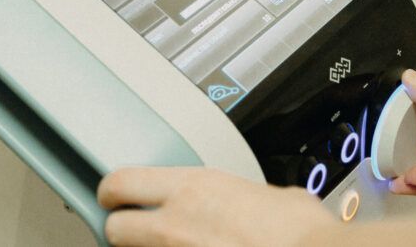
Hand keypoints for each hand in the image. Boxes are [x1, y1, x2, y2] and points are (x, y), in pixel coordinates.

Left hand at [98, 166, 335, 246]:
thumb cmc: (301, 235)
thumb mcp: (274, 197)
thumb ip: (247, 199)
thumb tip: (258, 206)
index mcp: (194, 188)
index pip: (124, 181)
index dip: (114, 191)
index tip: (116, 196)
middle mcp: (176, 224)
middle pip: (114, 227)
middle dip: (121, 230)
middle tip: (132, 231)